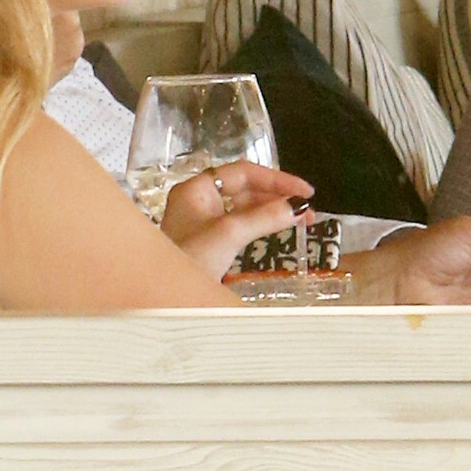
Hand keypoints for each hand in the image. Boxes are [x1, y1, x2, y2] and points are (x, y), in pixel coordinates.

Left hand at [160, 161, 313, 281]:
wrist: (164, 298)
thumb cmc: (187, 261)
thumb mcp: (229, 235)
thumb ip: (264, 217)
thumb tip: (297, 207)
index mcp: (196, 190)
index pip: (243, 173)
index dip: (276, 179)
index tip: (303, 191)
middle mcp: (199, 201)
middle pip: (245, 189)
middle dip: (278, 197)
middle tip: (306, 209)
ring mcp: (203, 222)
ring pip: (245, 208)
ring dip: (272, 211)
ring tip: (301, 220)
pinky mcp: (209, 242)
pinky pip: (240, 225)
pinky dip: (261, 225)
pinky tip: (279, 229)